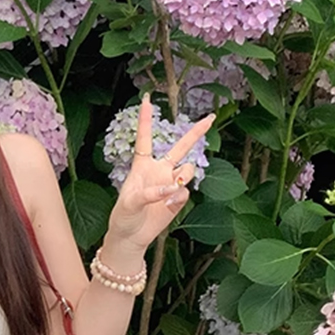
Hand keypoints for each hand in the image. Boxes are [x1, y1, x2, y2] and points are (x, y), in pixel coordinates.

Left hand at [107, 95, 213, 250]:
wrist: (131, 237)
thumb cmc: (123, 216)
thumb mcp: (128, 203)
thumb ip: (148, 193)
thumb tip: (171, 188)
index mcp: (142, 165)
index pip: (145, 137)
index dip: (146, 119)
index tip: (146, 98)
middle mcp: (159, 170)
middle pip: (180, 146)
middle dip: (196, 132)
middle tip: (210, 117)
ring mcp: (170, 184)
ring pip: (188, 169)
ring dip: (184, 176)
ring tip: (172, 189)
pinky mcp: (178, 199)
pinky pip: (186, 191)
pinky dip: (179, 196)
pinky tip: (168, 205)